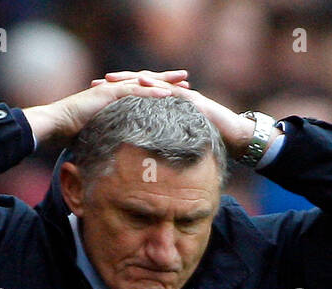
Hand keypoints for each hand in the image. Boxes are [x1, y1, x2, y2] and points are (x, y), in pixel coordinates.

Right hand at [23, 70, 187, 147]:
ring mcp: (113, 90)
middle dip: (167, 81)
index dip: (158, 93)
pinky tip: (167, 94)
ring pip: (144, 83)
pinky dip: (151, 92)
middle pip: (147, 83)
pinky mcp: (109, 93)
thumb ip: (110, 140)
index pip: (141, 93)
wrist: (56, 124)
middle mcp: (115, 90)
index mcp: (114, 99)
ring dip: (165, 83)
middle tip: (187, 81)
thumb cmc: (71, 133)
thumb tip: (118, 158)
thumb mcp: (98, 136)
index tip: (176, 94)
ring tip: (184, 84)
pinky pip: (135, 91)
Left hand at [92, 71, 258, 159]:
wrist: (236, 138)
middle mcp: (172, 97)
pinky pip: (171, 91)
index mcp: (165, 106)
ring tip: (113, 79)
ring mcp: (182, 95)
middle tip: (96, 82)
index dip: (118, 96)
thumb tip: (140, 165)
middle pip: (141, 85)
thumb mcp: (177, 147)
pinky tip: (142, 83)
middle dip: (119, 83)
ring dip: (132, 80)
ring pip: (153, 84)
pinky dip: (156, 87)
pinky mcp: (193, 99)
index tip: (96, 96)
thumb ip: (161, 149)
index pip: (138, 97)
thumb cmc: (208, 145)